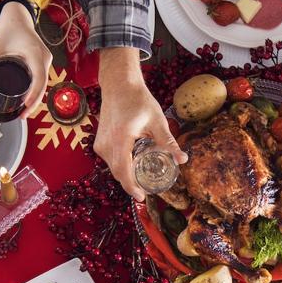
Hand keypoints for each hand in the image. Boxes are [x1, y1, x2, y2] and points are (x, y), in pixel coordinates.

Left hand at [0, 1, 51, 118]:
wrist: (17, 18)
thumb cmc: (6, 31)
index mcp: (33, 53)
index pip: (39, 78)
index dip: (33, 95)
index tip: (24, 106)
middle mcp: (44, 57)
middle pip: (43, 85)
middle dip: (34, 102)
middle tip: (21, 116)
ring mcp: (46, 59)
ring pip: (44, 83)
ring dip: (36, 98)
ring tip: (24, 112)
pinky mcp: (44, 61)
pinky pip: (43, 78)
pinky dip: (37, 90)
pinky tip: (30, 101)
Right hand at [95, 49, 186, 200]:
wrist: (118, 85)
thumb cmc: (138, 100)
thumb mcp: (157, 121)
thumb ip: (168, 142)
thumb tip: (183, 159)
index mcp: (121, 139)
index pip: (123, 172)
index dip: (132, 188)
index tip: (142, 198)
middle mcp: (106, 144)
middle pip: (118, 173)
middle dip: (131, 185)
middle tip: (146, 192)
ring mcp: (100, 144)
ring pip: (113, 168)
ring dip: (126, 176)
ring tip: (141, 181)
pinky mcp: (99, 143)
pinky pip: (110, 161)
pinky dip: (121, 166)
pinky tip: (133, 166)